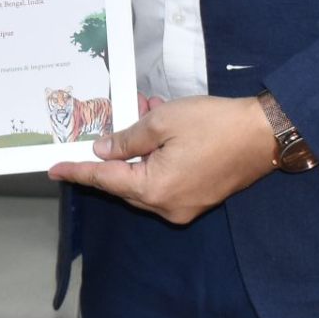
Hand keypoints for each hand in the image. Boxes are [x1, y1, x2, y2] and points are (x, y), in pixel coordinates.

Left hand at [49, 95, 277, 225]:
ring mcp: (185, 206)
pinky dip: (158, 155)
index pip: (104, 179)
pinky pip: (166, 178)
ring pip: (147, 177)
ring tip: (146, 110)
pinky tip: (163, 125)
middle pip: (125, 181)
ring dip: (140, 148)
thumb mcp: (163, 123)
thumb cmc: (214, 124)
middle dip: (116, 150)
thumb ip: (128, 139)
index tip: (53, 170)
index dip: (78, 171)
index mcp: (154, 189)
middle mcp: (167, 206)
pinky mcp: (200, 197)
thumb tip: (103, 151)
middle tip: (110, 119)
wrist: (265, 135)